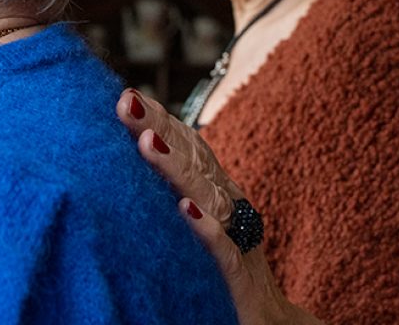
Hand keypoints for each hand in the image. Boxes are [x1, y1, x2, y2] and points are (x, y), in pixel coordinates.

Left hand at [116, 89, 323, 324]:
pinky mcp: (240, 278)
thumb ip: (176, 188)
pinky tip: (185, 210)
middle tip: (126, 103)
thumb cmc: (224, 266)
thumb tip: (136, 153)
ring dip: (178, 169)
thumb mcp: (199, 219)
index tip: (128, 95)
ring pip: (208, 197)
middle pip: (194, 160)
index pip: (188, 147)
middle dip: (160, 128)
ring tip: (148, 143)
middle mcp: (229, 206)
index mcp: (216, 190)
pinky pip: (224, 250)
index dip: (162, 119)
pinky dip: (207, 228)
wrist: (271, 324)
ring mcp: (237, 238)